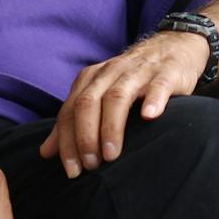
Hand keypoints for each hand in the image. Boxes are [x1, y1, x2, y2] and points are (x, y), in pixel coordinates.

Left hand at [39, 33, 208, 177]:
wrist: (172, 49)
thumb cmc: (133, 81)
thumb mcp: (99, 95)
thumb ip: (73, 122)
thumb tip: (46, 152)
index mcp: (91, 79)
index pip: (70, 111)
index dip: (67, 141)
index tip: (72, 170)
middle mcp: (111, 72)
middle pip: (88, 102)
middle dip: (86, 136)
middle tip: (91, 165)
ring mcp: (139, 72)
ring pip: (118, 96)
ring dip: (111, 126)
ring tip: (112, 155)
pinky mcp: (166, 73)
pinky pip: (157, 85)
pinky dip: (153, 99)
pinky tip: (150, 117)